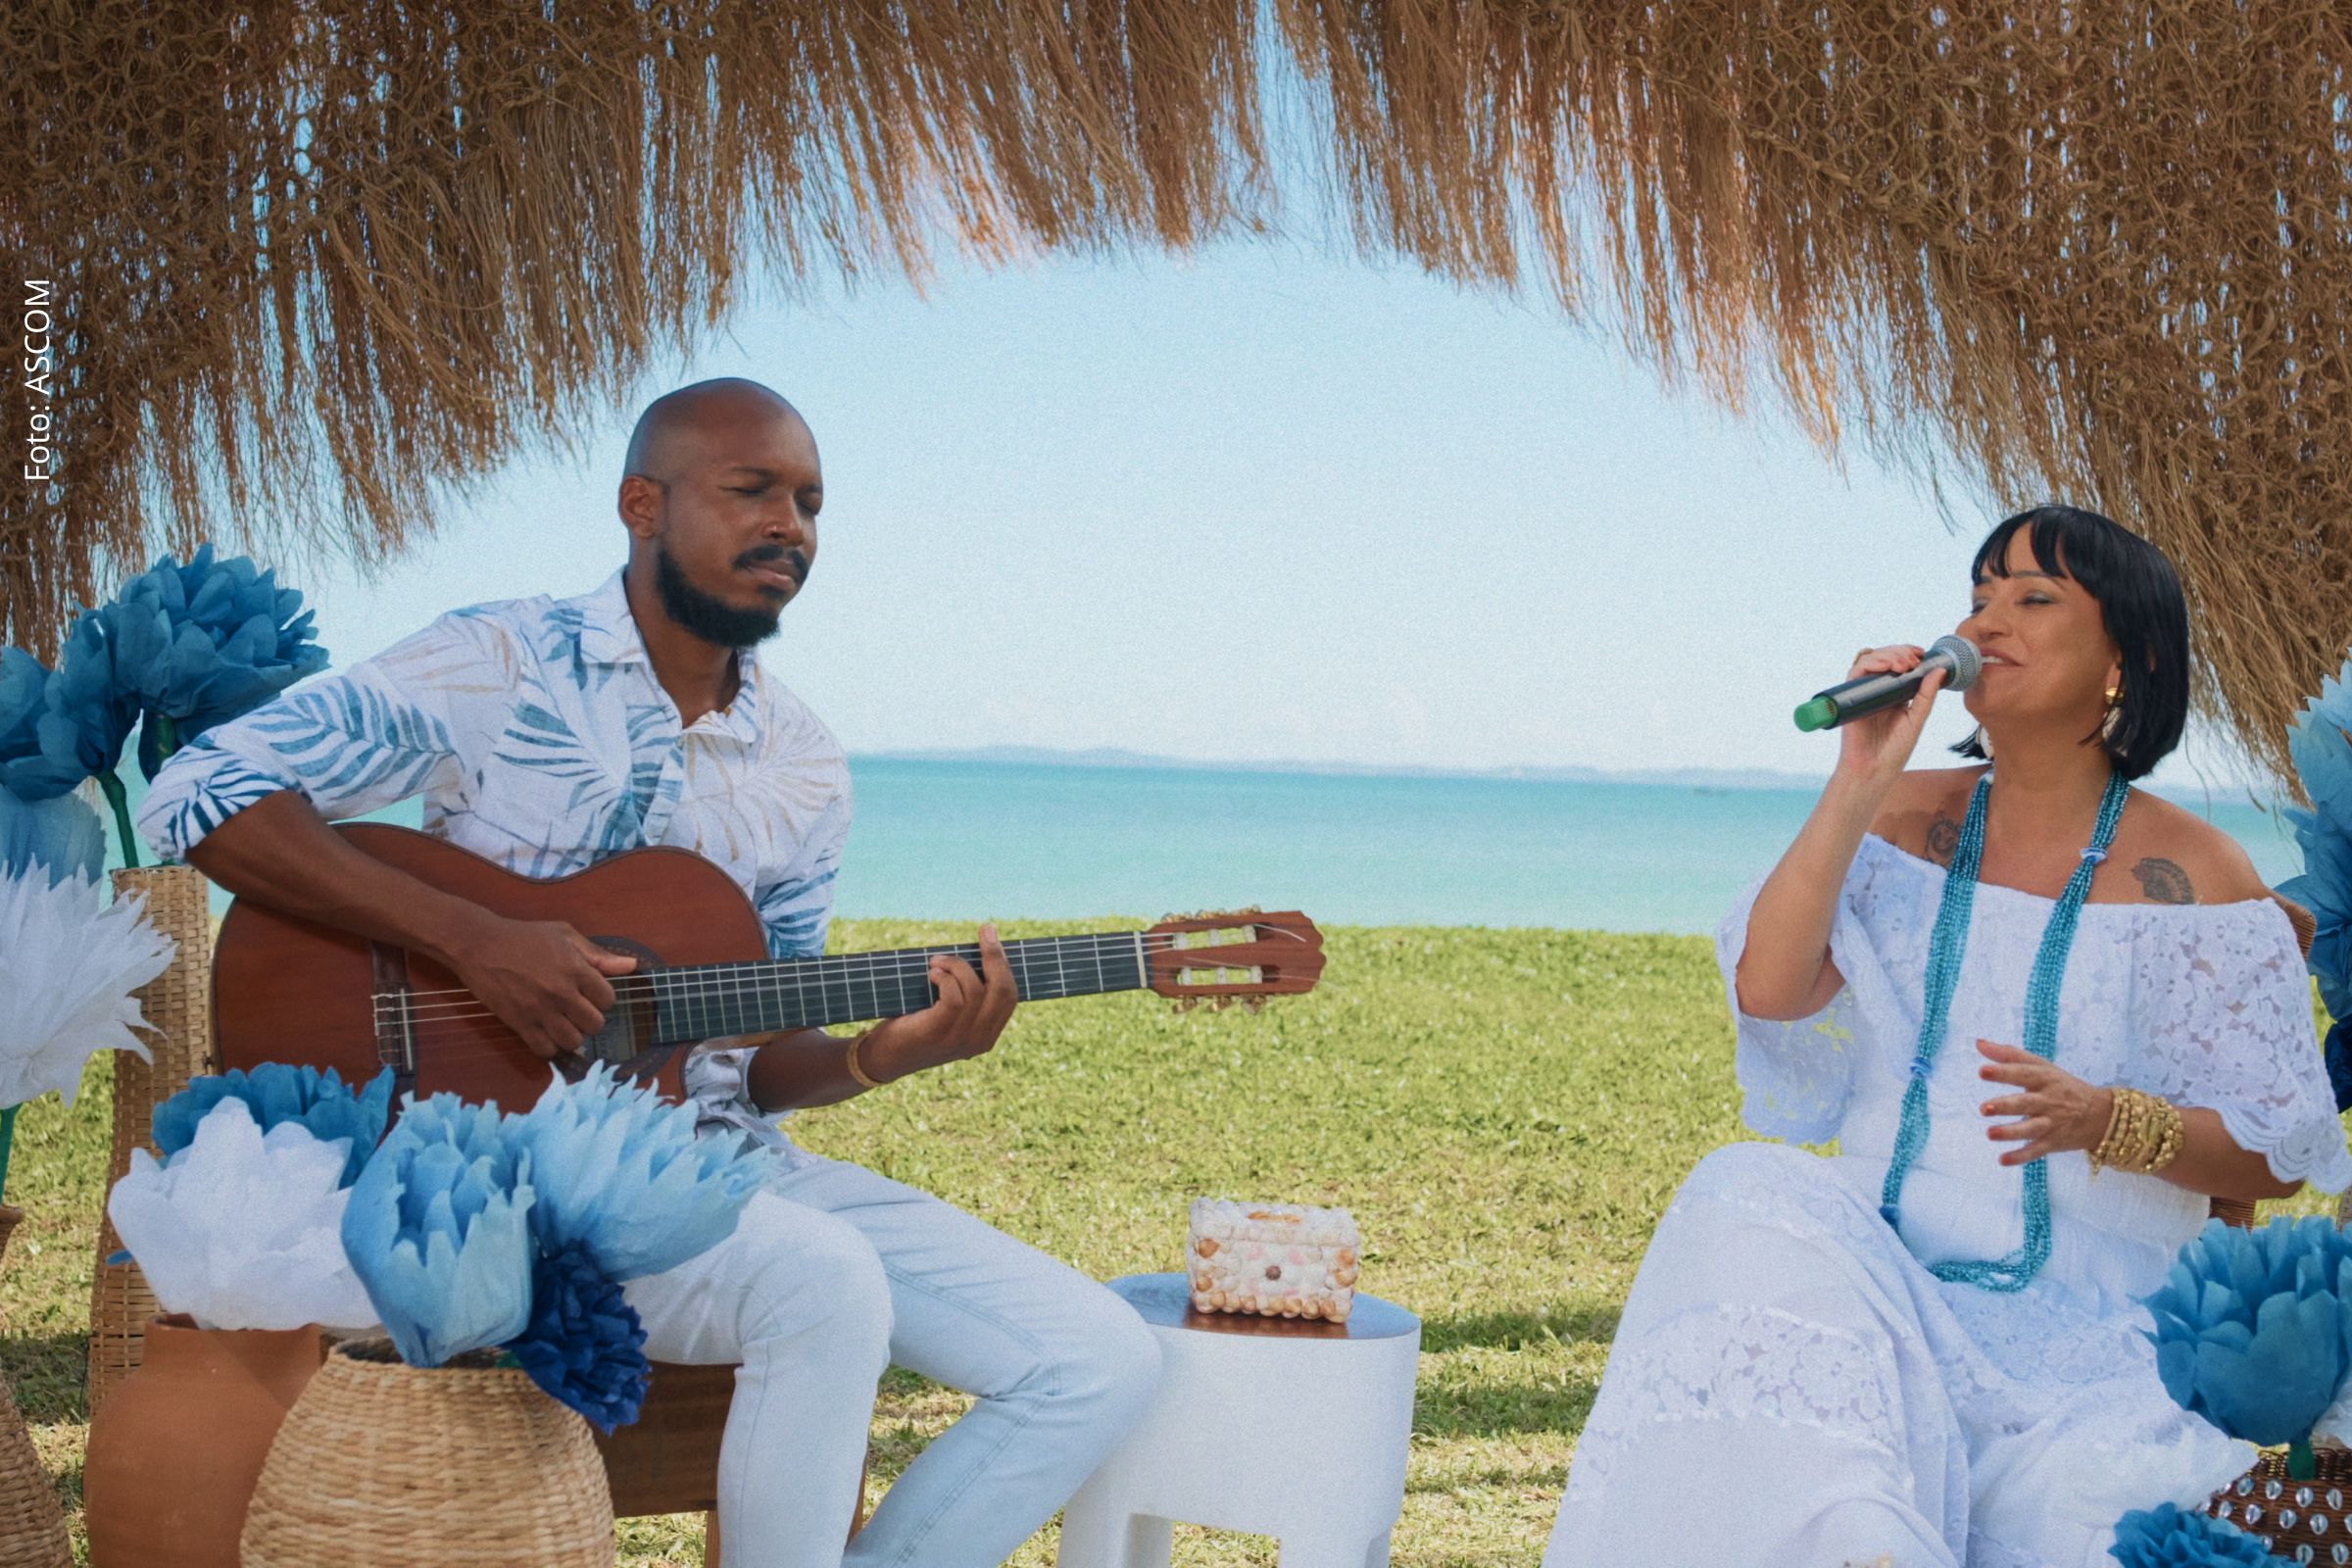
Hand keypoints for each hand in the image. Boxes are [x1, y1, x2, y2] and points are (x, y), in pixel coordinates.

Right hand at [445, 913, 638, 1059]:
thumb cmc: (525, 936)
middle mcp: (561, 992)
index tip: (590, 994)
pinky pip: (545, 1050)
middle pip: (595, 1025)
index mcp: (575, 969)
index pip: (608, 1000)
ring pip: (573, 1041)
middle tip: (577, 1010)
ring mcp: (539, 1010)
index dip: (602, 999)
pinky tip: (546, 1034)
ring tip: (563, 1023)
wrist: (480, 945)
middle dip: (590, 1019)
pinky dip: (549, 1047)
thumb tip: (631, 966)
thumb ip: (598, 955)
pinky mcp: (519, 1023)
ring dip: (572, 1035)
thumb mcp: (564, 935)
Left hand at [856, 923, 1019, 1082]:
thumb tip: (977, 951)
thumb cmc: (916, 1026)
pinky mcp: (938, 1033)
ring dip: (957, 965)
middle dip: (995, 956)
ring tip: (937, 961)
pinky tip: (932, 974)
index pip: (1010, 996)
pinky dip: (945, 978)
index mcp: (987, 1035)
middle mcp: (980, 1040)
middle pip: (1003, 990)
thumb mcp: (950, 1015)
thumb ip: (967, 994)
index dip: (1004, 964)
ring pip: (976, 989)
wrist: (884, 1058)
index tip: (992, 937)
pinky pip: (954, 997)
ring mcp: (960, 1039)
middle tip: (985, 931)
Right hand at [1834, 644, 1948, 787]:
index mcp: (1895, 694)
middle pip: (1885, 657)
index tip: (1922, 653)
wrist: (1874, 769)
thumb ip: (1926, 695)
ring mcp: (1864, 692)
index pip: (1899, 664)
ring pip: (1870, 659)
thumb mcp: (1916, 719)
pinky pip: (1855, 672)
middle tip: (1913, 659)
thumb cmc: (1894, 750)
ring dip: (1887, 655)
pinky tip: (1886, 666)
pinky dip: (1870, 663)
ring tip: (1903, 663)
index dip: (1908, 653)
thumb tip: (1940, 670)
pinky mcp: (1851, 696)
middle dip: (1900, 652)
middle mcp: (1878, 690)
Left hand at [1977, 1039, 2113, 1166]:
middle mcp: (2048, 1101)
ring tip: (1989, 1134)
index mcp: (2044, 1079)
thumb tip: (1978, 1043)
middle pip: (2025, 1103)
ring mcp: (2051, 1123)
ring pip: (2030, 1129)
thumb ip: (2009, 1055)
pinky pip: (2036, 1151)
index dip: (2003, 1072)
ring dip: (2010, 1133)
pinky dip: (2021, 1157)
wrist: (2102, 1115)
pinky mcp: (2053, 1142)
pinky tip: (2002, 1160)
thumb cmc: (2062, 1085)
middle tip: (1984, 1108)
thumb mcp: (2042, 1066)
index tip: (1982, 1071)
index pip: (2023, 1074)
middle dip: (2005, 1106)